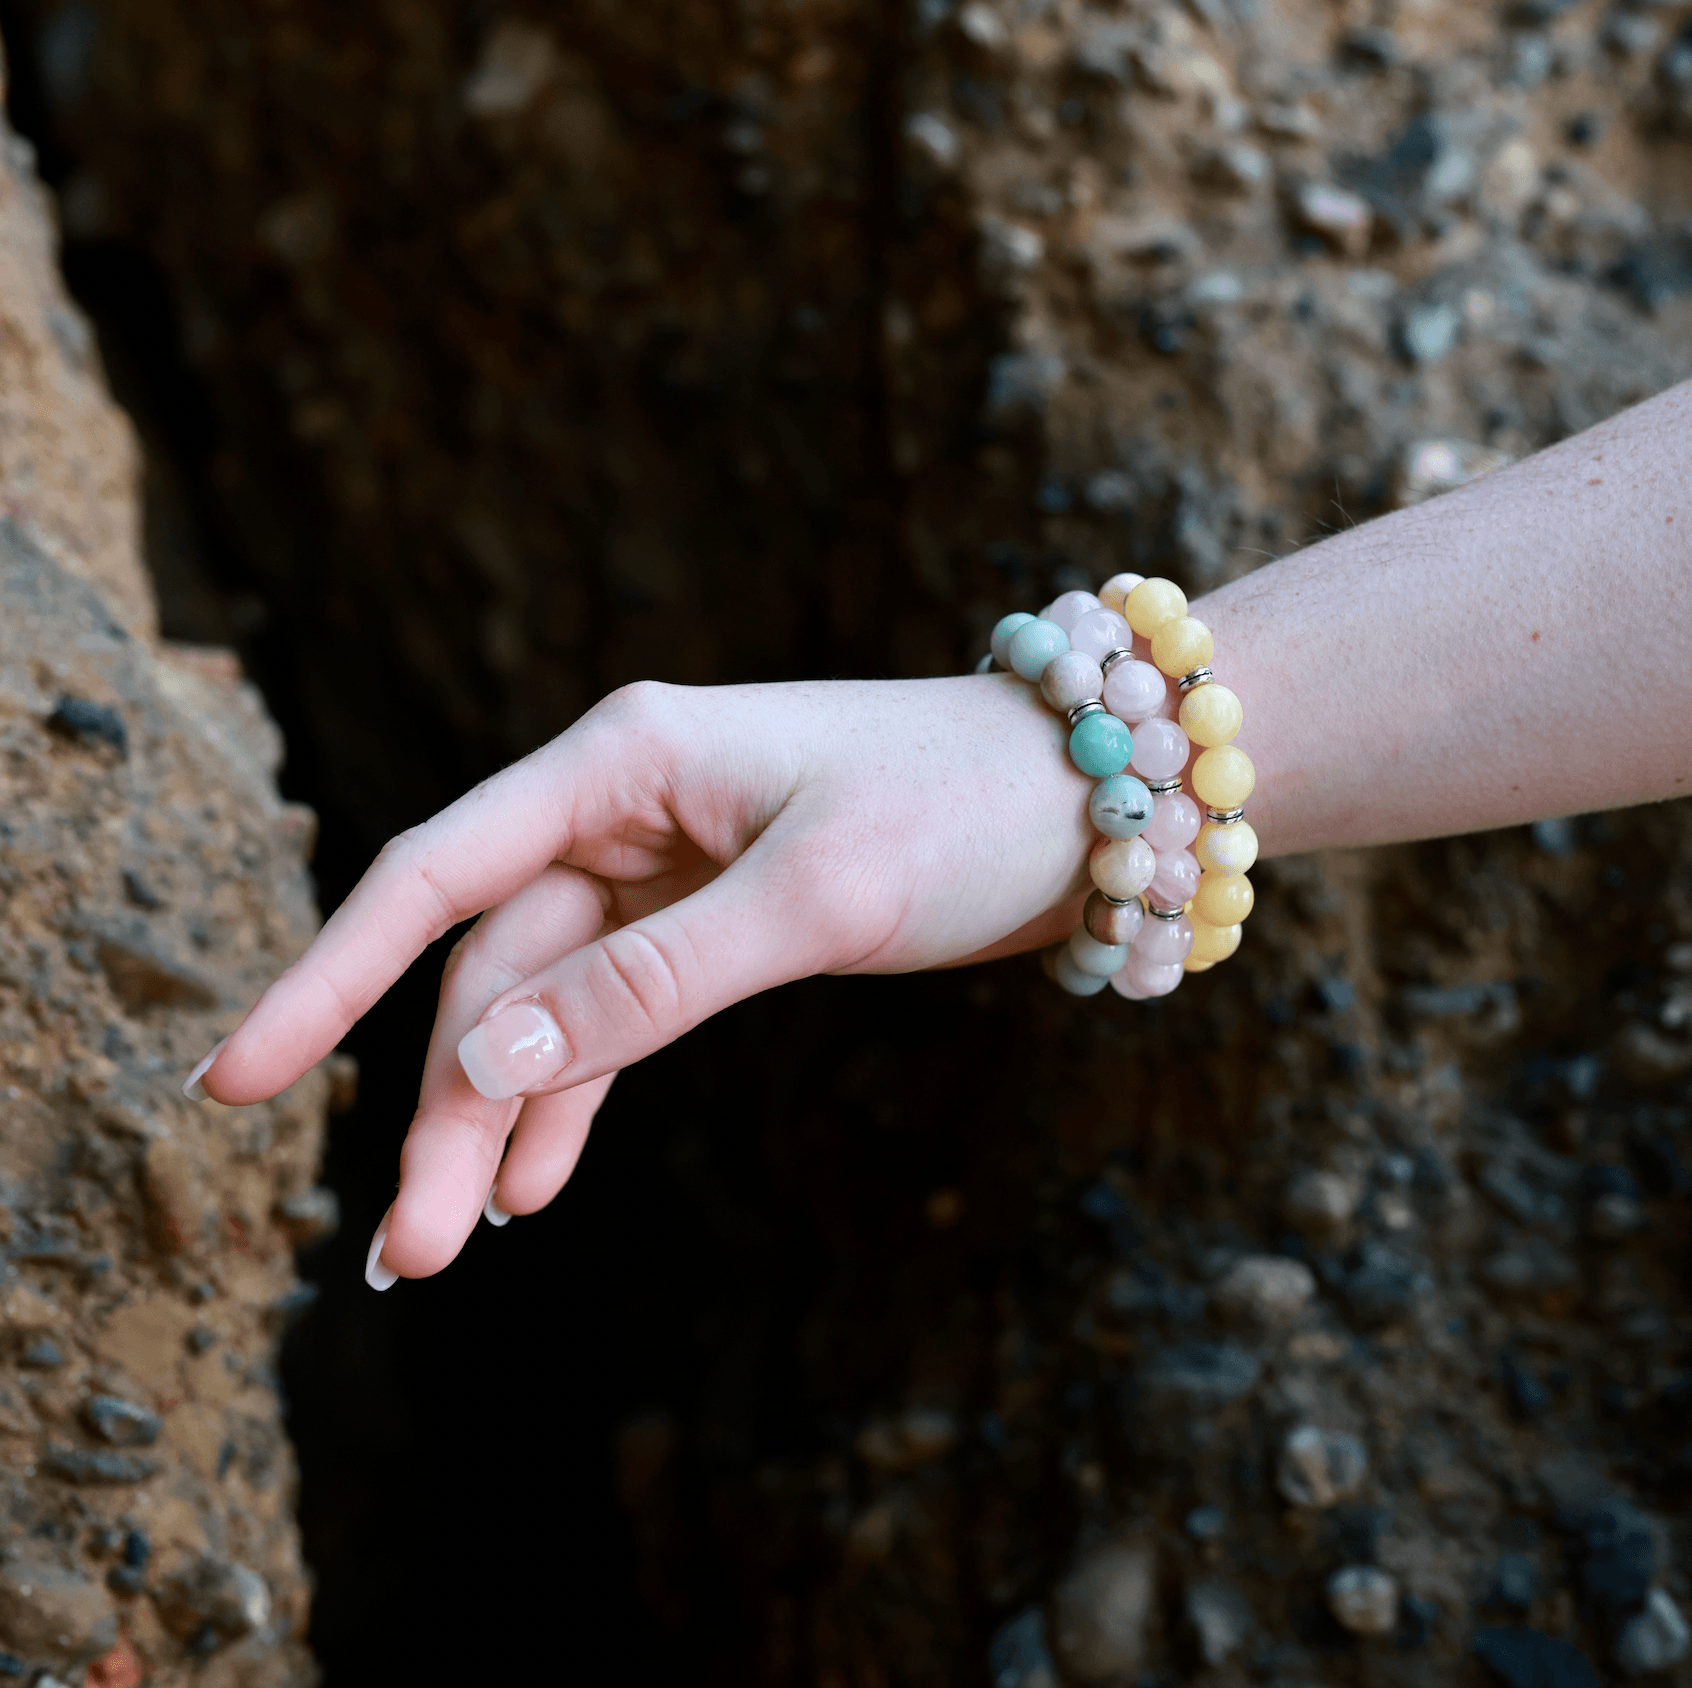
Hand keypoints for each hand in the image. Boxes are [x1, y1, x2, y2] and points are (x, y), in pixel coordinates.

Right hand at [192, 676, 1094, 1280]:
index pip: (432, 876)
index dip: (325, 979)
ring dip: (501, 1116)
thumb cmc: (963, 810)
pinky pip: (616, 1011)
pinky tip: (542, 1176)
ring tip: (452, 1242)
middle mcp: (625, 805)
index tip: (232, 1080)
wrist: (1097, 800)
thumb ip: (650, 981)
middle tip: (404, 1252)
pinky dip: (580, 1090)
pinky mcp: (715, 916)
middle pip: (489, 967)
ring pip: (547, 1003)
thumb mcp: (811, 897)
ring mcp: (668, 864)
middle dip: (442, 1103)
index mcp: (621, 762)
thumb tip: (484, 1064)